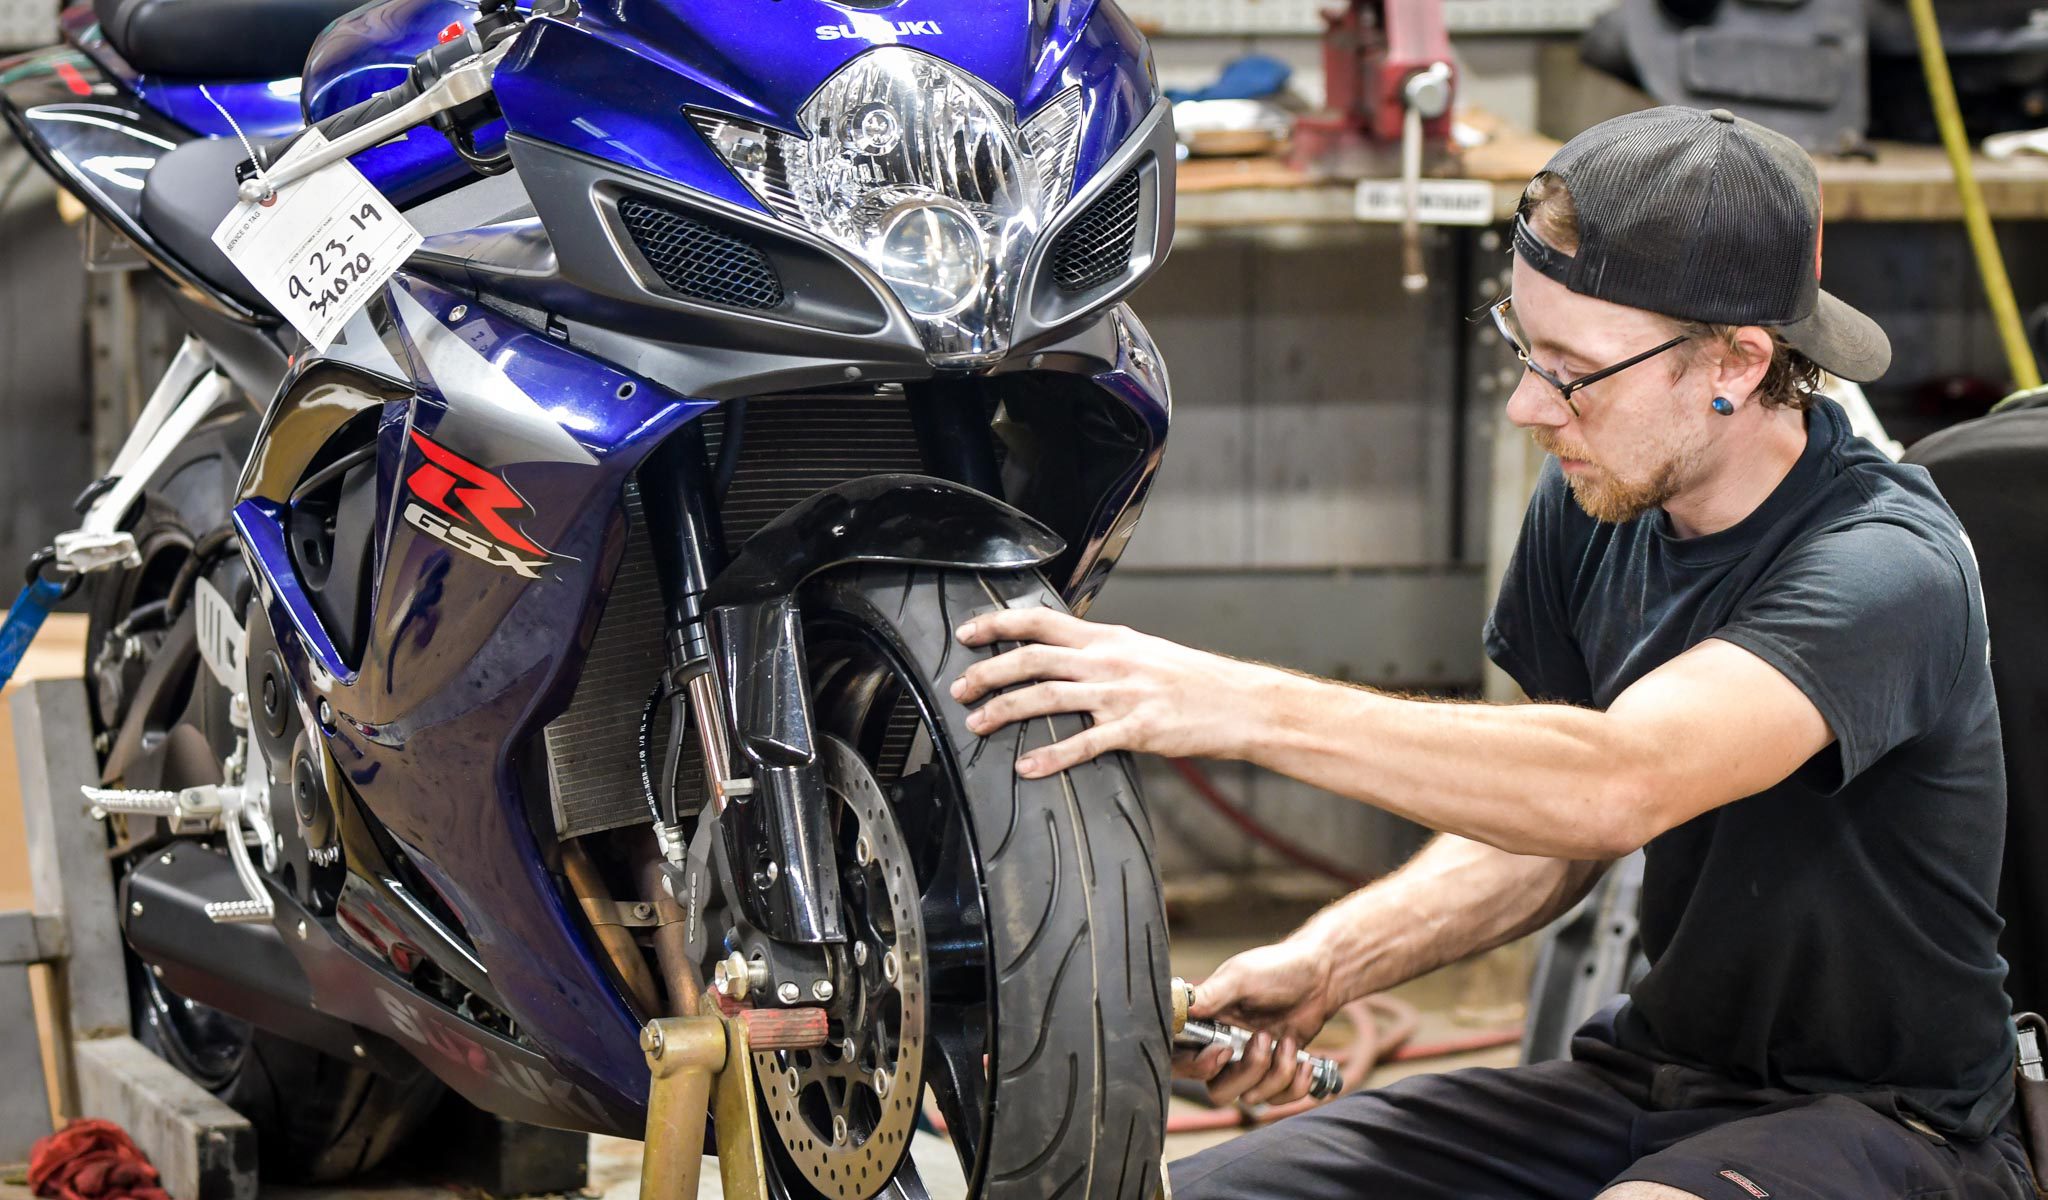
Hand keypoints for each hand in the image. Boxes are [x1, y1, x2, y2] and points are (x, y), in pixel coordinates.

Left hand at [949, 607, 1270, 777]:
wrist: (1239, 702)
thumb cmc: (1190, 680)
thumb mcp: (1140, 650)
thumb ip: (1099, 651)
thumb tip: (1059, 654)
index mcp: (1107, 638)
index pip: (1040, 621)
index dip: (998, 624)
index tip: (967, 633)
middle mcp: (1109, 661)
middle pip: (1034, 658)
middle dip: (988, 672)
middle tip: (959, 689)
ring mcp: (1122, 694)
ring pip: (1049, 695)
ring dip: (1006, 710)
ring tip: (977, 725)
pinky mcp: (1137, 729)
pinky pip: (1085, 743)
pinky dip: (1052, 756)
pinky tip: (1028, 767)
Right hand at [1176, 938, 1339, 1106]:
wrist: (1320, 978)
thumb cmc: (1277, 969)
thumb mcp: (1240, 977)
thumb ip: (1210, 994)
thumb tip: (1179, 1006)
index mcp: (1206, 1025)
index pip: (1180, 1059)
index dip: (1195, 1066)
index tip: (1224, 1050)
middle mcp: (1222, 1049)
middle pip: (1216, 1090)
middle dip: (1246, 1073)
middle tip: (1262, 1040)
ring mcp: (1248, 1064)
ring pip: (1248, 1098)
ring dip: (1276, 1073)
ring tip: (1287, 1041)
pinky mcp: (1274, 1074)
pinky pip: (1277, 1100)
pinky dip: (1295, 1084)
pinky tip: (1303, 1061)